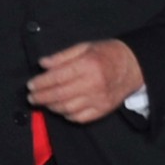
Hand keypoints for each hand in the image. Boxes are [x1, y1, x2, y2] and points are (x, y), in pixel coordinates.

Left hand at [26, 39, 142, 123]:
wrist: (133, 66)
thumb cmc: (106, 53)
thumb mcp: (84, 47)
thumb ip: (62, 56)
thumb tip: (42, 63)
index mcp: (87, 65)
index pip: (57, 77)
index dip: (41, 82)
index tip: (30, 85)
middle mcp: (93, 84)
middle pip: (60, 94)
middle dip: (42, 97)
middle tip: (31, 97)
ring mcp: (99, 99)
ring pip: (68, 108)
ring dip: (51, 107)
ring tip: (43, 102)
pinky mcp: (103, 110)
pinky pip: (80, 118)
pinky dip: (67, 115)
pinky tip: (60, 109)